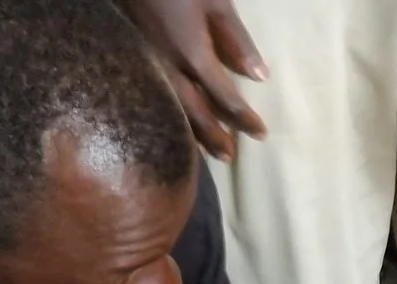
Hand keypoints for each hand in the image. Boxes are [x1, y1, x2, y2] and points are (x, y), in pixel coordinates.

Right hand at [117, 0, 268, 160]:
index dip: (244, 119)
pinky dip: (170, 117)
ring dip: (192, 134)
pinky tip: (176, 124)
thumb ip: (237, 41)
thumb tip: (259, 77)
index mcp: (193, 56)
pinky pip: (155, 100)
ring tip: (207, 152)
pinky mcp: (135, 63)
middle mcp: (169, 70)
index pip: (225, 98)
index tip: (261, 134)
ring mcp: (148, 68)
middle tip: (231, 156)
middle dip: (216, 137)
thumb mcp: (215, 3)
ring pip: (173, 111)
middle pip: (196, 114)